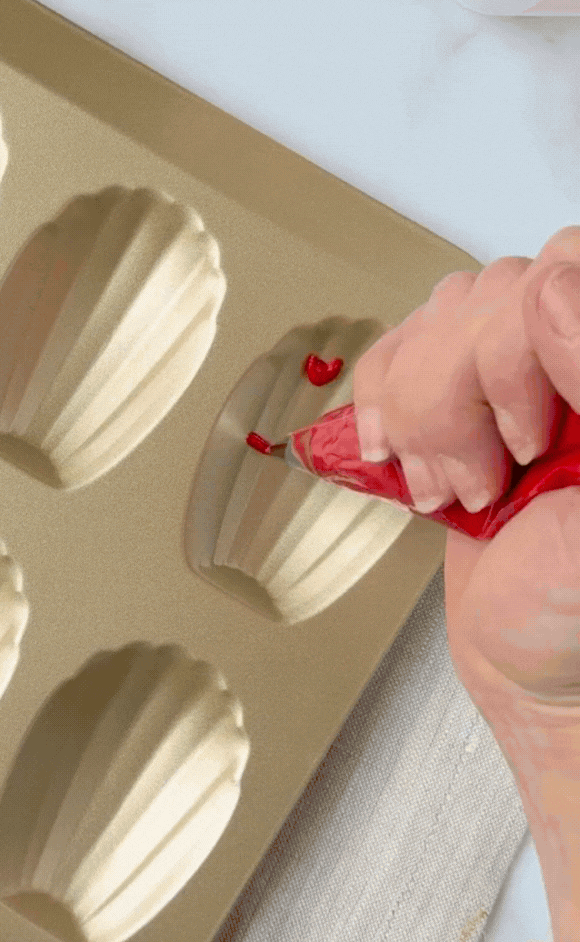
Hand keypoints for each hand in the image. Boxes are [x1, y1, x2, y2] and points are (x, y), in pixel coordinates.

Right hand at [352, 227, 579, 707]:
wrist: (529, 665)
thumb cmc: (571, 618)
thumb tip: (557, 280)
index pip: (565, 277)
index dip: (521, 351)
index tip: (524, 443)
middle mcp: (575, 364)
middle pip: (496, 290)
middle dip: (456, 397)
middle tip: (480, 481)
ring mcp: (525, 371)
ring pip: (445, 311)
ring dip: (418, 408)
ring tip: (443, 479)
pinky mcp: (466, 394)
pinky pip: (400, 346)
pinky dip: (380, 400)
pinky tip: (395, 451)